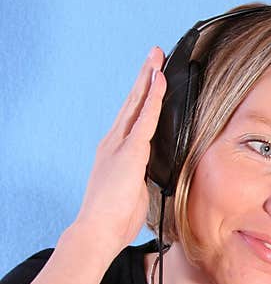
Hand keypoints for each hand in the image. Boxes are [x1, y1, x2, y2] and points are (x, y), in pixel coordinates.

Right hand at [71, 47, 166, 260]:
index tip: (152, 76)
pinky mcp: (129, 151)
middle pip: (133, 102)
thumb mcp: (135, 190)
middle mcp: (114, 142)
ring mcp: (120, 144)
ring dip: (148, 79)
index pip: (133, 117)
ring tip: (157, 57)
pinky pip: (145, 119)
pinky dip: (153, 100)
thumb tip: (152, 174)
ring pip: (137, 104)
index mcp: (117, 151)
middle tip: (154, 54)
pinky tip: (159, 83)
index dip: (143, 95)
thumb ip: (142, 175)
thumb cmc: (116, 217)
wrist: (99, 229)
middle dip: (144, 77)